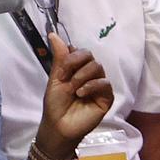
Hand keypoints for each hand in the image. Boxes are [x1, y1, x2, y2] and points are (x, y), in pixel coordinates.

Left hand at [36, 33, 113, 157]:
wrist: (59, 126)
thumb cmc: (55, 104)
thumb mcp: (55, 79)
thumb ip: (59, 58)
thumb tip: (53, 34)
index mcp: (76, 69)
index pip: (79, 51)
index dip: (71, 56)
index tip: (61, 69)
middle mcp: (89, 75)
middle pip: (90, 56)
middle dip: (76, 63)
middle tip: (65, 78)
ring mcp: (98, 86)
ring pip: (97, 67)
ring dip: (82, 76)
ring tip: (73, 89)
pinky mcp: (106, 97)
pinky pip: (104, 83)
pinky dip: (91, 85)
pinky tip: (81, 93)